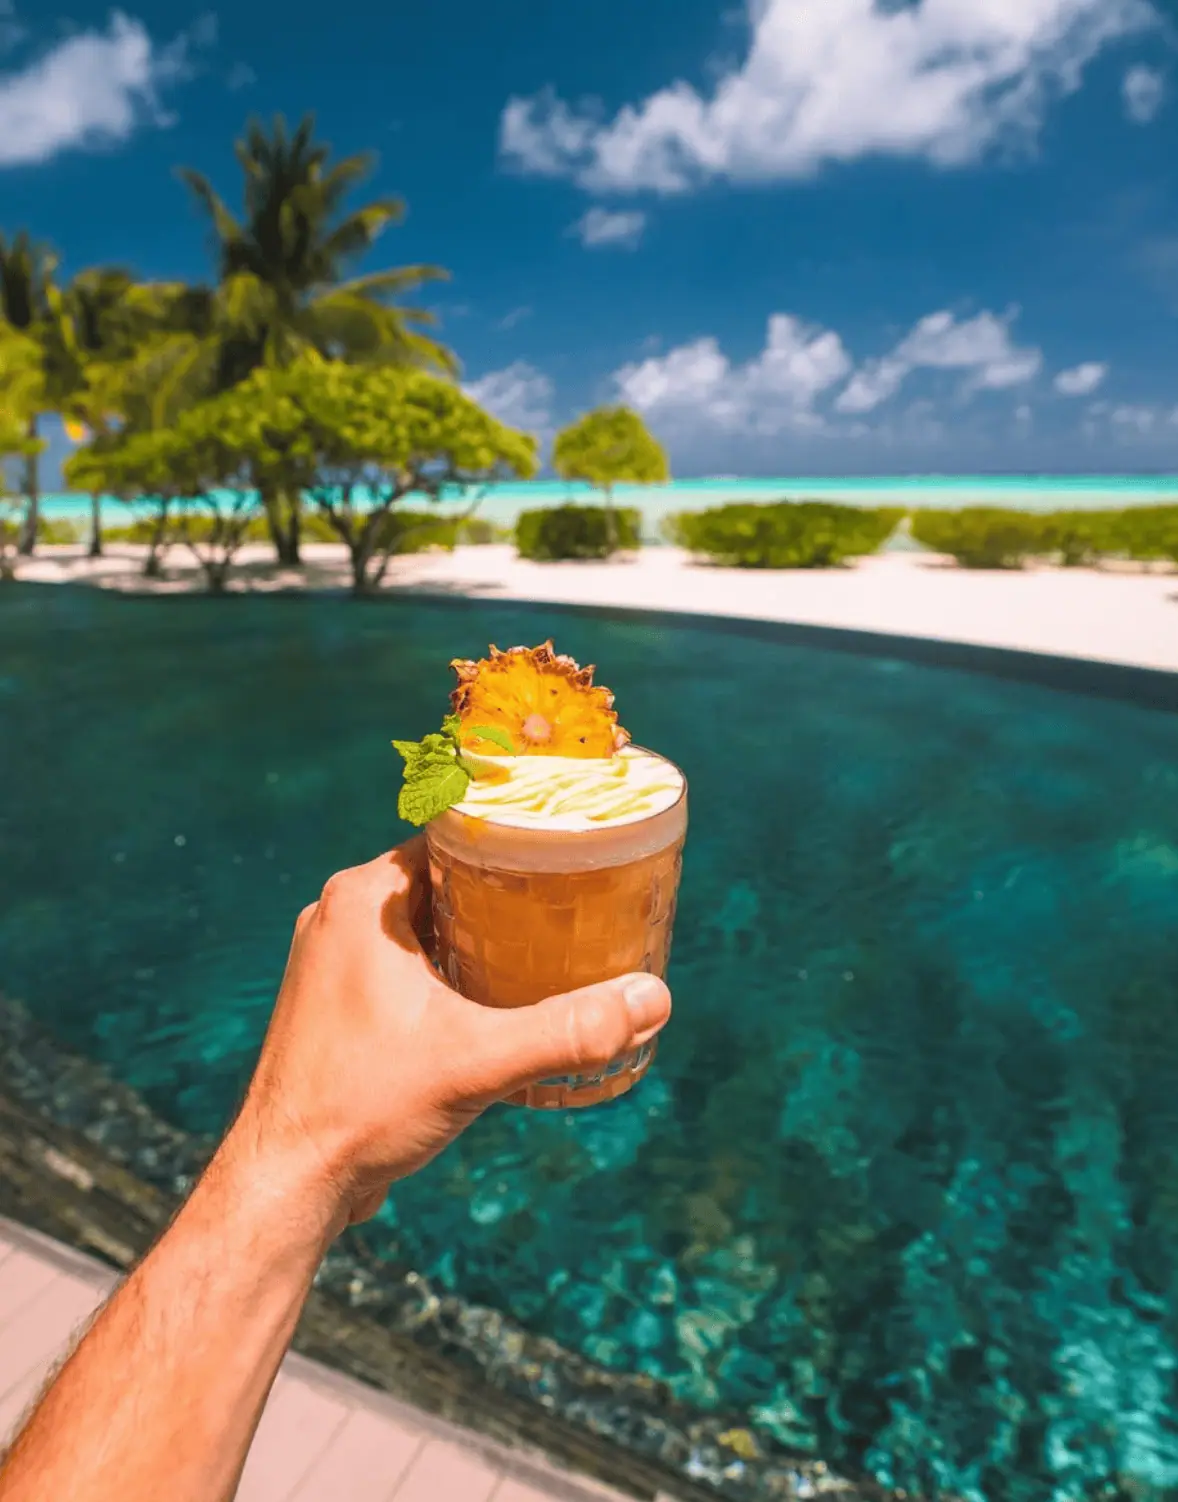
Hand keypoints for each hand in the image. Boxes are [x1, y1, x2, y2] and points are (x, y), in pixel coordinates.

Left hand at [234, 837, 671, 1235]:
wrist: (285, 1185)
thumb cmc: (361, 1109)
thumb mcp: (478, 1061)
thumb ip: (568, 1030)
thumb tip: (652, 1000)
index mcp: (364, 900)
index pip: (452, 837)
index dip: (512, 842)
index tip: (568, 854)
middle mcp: (340, 919)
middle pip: (444, 882)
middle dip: (507, 896)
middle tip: (575, 909)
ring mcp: (333, 965)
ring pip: (425, 929)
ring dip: (479, 939)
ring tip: (548, 954)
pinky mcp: (335, 1010)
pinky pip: (405, 969)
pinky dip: (450, 976)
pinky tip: (495, 1006)